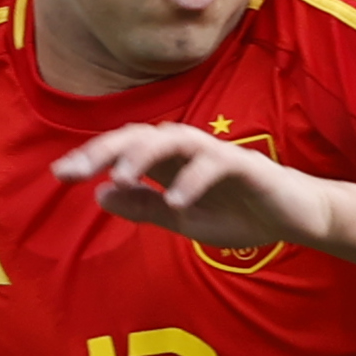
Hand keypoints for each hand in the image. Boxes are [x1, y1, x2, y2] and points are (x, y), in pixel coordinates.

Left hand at [53, 124, 335, 257]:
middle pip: (136, 136)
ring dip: (142, 157)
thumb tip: (101, 195)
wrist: (294, 218)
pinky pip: (212, 164)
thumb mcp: (182, 219)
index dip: (91, 158)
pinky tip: (175, 201)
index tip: (61, 175)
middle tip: (74, 171)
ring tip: (122, 179)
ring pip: (170, 139)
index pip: (122, 150)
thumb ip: (144, 208)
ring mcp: (214, 153)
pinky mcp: (243, 164)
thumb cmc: (239, 212)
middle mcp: (185, 149)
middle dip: (103, 151)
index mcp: (167, 161)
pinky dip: (191, 180)